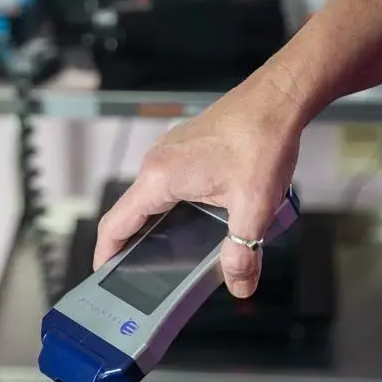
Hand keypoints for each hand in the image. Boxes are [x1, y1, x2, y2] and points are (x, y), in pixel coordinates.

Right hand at [93, 74, 305, 297]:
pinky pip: (166, 183)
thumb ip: (243, 252)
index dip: (105, 254)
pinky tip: (196, 221)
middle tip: (140, 274)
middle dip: (132, 245)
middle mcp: (156, 163)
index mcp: (160, 178)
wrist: (277, 97)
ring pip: (150, 198)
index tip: (103, 275)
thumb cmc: (262, 138)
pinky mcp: (184, 148)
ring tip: (169, 253)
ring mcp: (168, 152)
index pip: (116, 224)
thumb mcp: (254, 207)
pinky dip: (172, 206)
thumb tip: (239, 284)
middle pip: (130, 213)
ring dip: (156, 225)